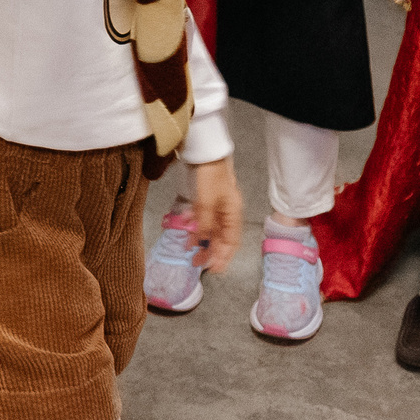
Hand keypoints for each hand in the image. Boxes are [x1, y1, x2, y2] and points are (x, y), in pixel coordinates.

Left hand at [185, 158, 243, 274]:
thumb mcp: (206, 202)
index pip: (231, 242)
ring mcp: (217, 205)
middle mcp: (227, 212)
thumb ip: (205, 223)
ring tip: (188, 248)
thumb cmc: (210, 175)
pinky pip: (202, 217)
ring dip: (200, 239)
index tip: (213, 270)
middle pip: (221, 237)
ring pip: (210, 228)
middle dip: (210, 251)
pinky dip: (195, 224)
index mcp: (233, 214)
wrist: (206, 150)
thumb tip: (203, 243)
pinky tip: (186, 227)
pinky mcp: (207, 198)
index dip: (223, 257)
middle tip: (196, 262)